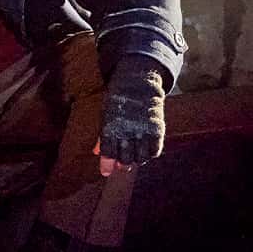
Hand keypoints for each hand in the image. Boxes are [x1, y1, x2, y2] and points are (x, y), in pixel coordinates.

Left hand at [98, 56, 165, 176]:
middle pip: (125, 159)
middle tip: (123, 162)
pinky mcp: (157, 127)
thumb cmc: (118, 99)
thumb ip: (101, 135)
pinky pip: (155, 150)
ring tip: (135, 155)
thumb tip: (95, 152)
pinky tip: (147, 149)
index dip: (106, 164)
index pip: (108, 152)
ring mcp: (143, 129)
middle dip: (123, 163)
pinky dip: (150, 154)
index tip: (106, 171)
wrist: (138, 80)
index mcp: (110, 125)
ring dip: (137, 159)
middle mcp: (127, 129)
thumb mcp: (106, 114)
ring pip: (141, 158)